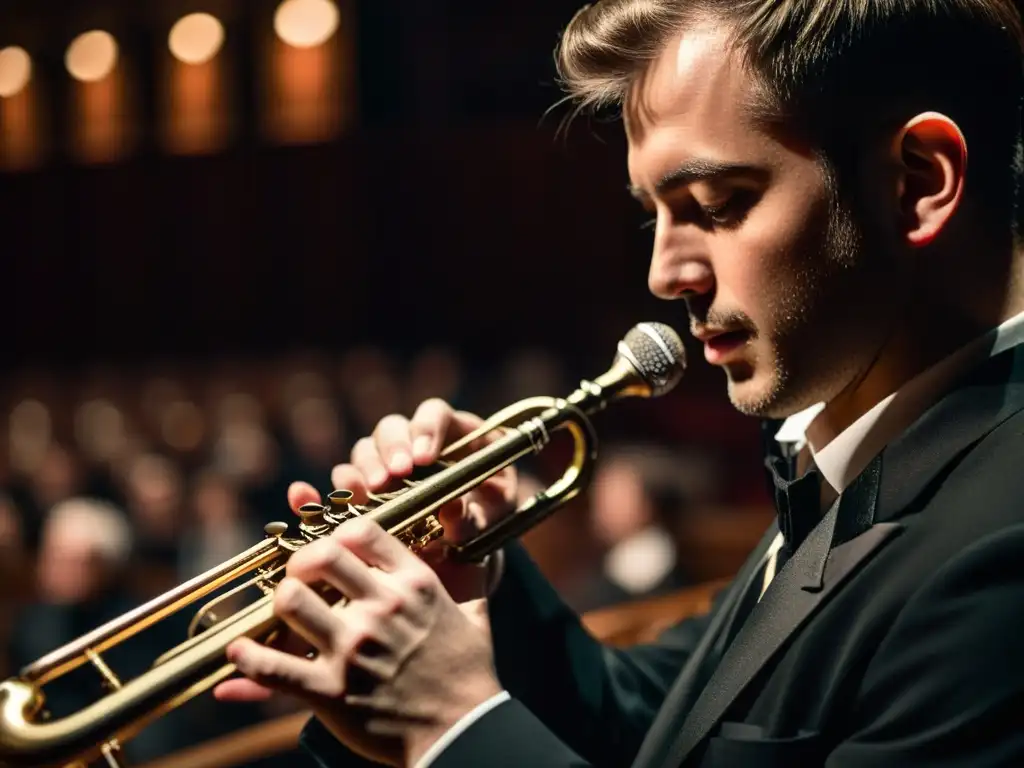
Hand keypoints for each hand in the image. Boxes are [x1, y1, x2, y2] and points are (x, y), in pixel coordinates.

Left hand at [214, 516, 503, 766]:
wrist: (464, 732)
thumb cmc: (469, 673)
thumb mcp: (474, 613)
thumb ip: (467, 576)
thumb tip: (467, 544)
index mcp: (414, 584)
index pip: (362, 531)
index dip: (338, 534)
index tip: (332, 549)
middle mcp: (381, 608)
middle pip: (320, 556)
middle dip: (301, 561)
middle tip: (299, 577)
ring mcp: (353, 649)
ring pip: (291, 600)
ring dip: (280, 603)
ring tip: (283, 613)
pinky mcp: (331, 690)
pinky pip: (272, 668)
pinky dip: (248, 658)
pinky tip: (239, 652)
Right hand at [287, 397, 518, 602]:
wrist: (466, 566)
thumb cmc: (484, 536)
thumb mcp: (488, 528)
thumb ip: (472, 518)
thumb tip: (452, 506)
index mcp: (454, 437)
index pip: (434, 413)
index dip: (426, 428)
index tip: (423, 458)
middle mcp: (413, 445)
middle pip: (391, 428)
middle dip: (390, 450)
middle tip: (395, 476)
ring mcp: (385, 467)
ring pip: (364, 452)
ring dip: (364, 469)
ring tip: (372, 493)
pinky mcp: (362, 495)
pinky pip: (336, 488)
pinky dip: (318, 492)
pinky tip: (302, 497)